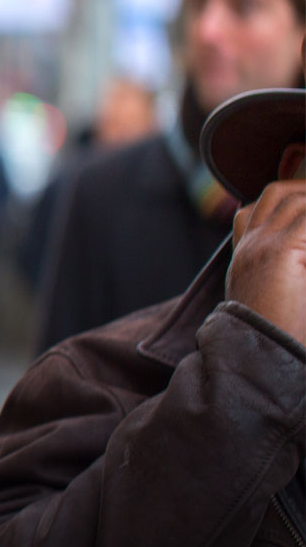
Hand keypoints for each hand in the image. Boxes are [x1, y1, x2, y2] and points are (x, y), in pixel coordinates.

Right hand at [226, 179, 305, 345]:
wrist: (258, 352)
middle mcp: (249, 244)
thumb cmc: (275, 332)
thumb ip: (291, 268)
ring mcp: (260, 244)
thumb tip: (302, 256)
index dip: (288, 200)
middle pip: (276, 194)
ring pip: (294, 199)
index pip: (255, 209)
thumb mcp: (279, 292)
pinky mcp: (279, 250)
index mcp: (245, 255)